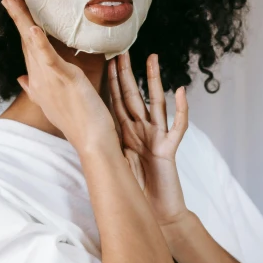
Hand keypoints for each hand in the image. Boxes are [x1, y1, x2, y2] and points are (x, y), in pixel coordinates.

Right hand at [1, 0, 119, 153]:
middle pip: (25, 41)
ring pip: (32, 44)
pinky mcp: (63, 78)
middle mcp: (38, 79)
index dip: (20, 27)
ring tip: (12, 0)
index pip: (27, 49)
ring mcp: (49, 78)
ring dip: (22, 20)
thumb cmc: (77, 121)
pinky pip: (49, 58)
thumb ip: (36, 89)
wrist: (90, 140)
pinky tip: (32, 29)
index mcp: (38, 81)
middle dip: (17, 17)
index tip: (15, 8)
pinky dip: (39, 43)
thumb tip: (22, 78)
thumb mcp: (54, 102)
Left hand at [108, 52, 189, 226]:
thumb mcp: (114, 161)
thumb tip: (81, 128)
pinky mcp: (169, 149)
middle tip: (122, 50)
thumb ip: (105, 144)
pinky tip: (181, 91)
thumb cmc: (135, 188)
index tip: (105, 60)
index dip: (110, 82)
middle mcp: (141, 131)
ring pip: (155, 103)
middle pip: (133, 96)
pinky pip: (178, 126)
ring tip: (152, 59)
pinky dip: (181, 109)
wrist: (156, 213)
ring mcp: (157, 137)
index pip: (115, 102)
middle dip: (127, 74)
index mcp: (126, 133)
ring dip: (154, 81)